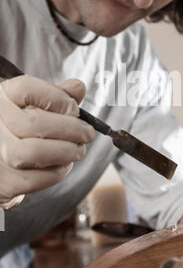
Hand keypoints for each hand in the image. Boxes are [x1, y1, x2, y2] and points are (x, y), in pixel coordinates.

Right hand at [0, 75, 95, 208]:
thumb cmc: (22, 128)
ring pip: (35, 152)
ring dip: (66, 151)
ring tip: (78, 150)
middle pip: (35, 122)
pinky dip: (57, 171)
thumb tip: (78, 87)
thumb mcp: (36, 105)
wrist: (1, 163)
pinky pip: (36, 178)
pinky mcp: (4, 180)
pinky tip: (63, 164)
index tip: (74, 108)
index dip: (57, 97)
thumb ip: (58, 95)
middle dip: (71, 129)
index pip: (26, 88)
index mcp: (2, 97)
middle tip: (88, 133)